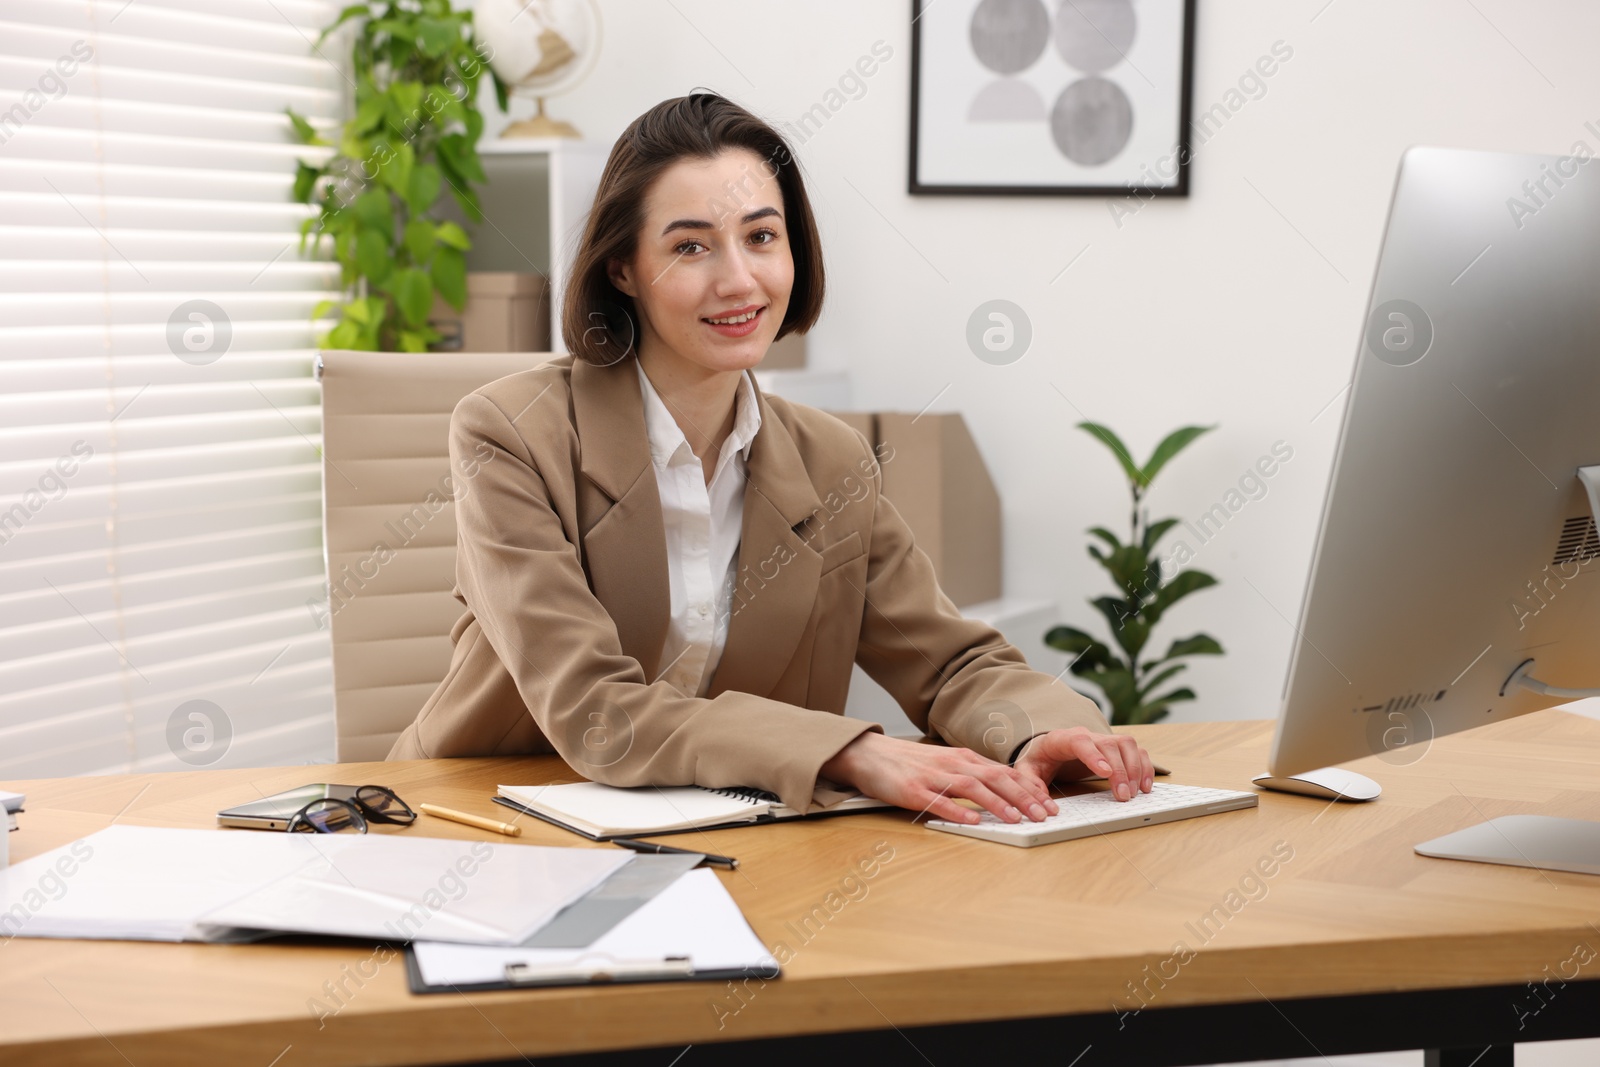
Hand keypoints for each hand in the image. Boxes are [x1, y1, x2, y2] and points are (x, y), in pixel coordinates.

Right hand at [820, 732, 1060, 825]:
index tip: (1049, 804)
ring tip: (1017, 819)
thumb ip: (972, 775)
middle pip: (995, 778)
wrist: (869, 754)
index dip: (1030, 788)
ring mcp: (933, 777)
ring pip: (972, 788)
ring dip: (998, 804)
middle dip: (1024, 797)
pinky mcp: (913, 790)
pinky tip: (971, 821)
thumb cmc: (910, 763)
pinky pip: (938, 801)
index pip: (1005, 772)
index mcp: (964, 759)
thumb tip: (1005, 791)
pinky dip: (956, 811)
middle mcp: (953, 764)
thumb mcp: (946, 763)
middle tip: (1045, 815)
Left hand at [1013, 727, 1153, 801]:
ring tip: (1134, 793)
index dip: (1094, 755)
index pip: (1080, 741)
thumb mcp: (1026, 770)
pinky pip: (1136, 751)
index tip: (1104, 773)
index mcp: (1062, 739)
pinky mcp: (1116, 747)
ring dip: (1135, 768)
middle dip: (1119, 770)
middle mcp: (1087, 735)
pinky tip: (1145, 786)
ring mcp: (1103, 739)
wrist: (1048, 748)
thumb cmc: (1039, 759)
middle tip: (1123, 796)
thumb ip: (1030, 784)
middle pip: (1109, 744)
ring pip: (1126, 744)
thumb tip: (1042, 804)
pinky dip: (1144, 767)